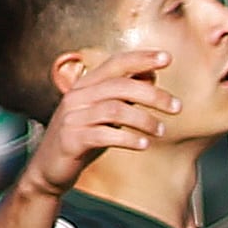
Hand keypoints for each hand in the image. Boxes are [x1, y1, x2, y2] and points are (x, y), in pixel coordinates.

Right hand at [23, 44, 171, 193]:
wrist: (50, 169)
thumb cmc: (83, 138)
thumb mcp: (105, 114)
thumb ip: (124, 95)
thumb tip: (151, 75)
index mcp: (85, 85)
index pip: (115, 64)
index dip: (141, 58)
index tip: (168, 58)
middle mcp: (77, 96)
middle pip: (120, 86)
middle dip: (153, 95)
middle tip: (177, 107)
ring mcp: (72, 117)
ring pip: (115, 109)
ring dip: (145, 120)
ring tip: (162, 131)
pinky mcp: (70, 140)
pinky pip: (103, 134)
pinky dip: (128, 138)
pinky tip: (144, 144)